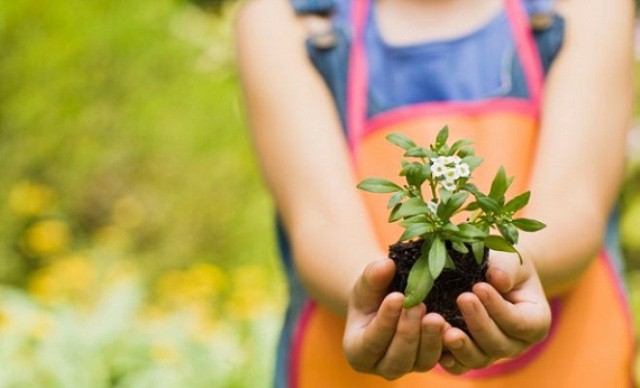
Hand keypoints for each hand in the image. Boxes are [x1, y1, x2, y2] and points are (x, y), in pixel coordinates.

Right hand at [343, 259, 446, 379]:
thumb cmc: (372, 293)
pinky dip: (448, 344)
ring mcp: (409, 366)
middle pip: (397, 359)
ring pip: (422, 362)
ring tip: (436, 317)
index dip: (385, 321)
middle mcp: (383, 366)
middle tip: (419, 306)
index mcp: (358, 352)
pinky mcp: (429, 360)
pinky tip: (453, 326)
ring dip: (431, 340)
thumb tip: (386, 266)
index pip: (371, 342)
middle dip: (409, 332)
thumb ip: (373, 276)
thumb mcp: (367, 283)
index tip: (397, 298)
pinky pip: (442, 358)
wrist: (387, 300)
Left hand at [439, 252, 551, 374]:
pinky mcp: (469, 356)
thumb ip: (507, 268)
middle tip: (462, 299)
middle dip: (479, 323)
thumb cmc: (505, 266)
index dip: (499, 308)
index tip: (479, 287)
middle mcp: (515, 344)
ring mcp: (491, 353)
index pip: (519, 322)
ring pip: (478, 359)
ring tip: (446, 328)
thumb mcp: (512, 261)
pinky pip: (459, 365)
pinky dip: (448, 358)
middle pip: (499, 345)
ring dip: (462, 346)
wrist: (491, 275)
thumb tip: (497, 277)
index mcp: (535, 322)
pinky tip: (436, 344)